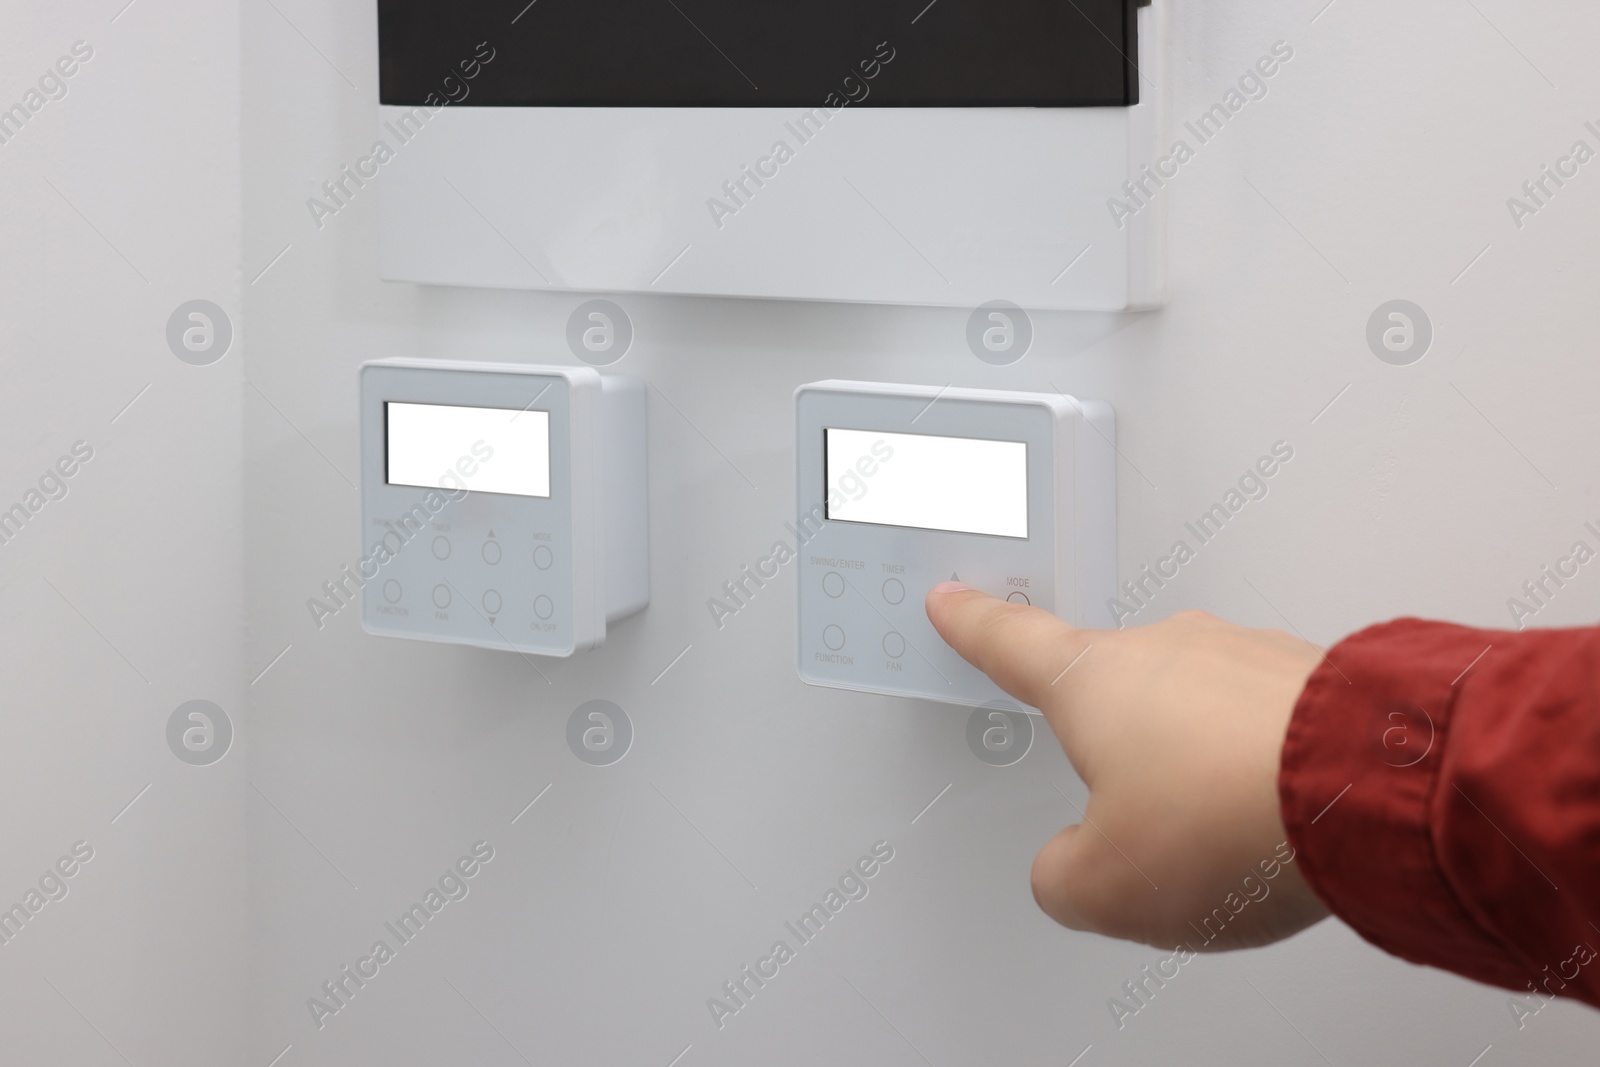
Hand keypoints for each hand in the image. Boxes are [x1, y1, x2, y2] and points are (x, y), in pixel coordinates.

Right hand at [925, 584, 1330, 950]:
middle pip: (1113, 692)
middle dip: (1117, 748)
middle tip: (1134, 815)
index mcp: (1090, 682)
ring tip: (1224, 834)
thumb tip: (1070, 869)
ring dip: (1196, 763)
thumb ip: (1062, 876)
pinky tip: (1276, 817)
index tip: (954, 602)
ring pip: (1195, 710)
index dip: (974, 626)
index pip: (1011, 644)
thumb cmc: (1227, 818)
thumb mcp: (1102, 885)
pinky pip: (1262, 723)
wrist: (1370, 791)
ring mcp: (1243, 656)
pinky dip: (1258, 765)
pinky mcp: (1312, 677)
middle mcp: (1165, 649)